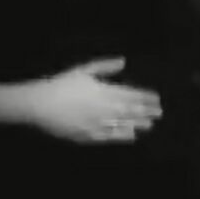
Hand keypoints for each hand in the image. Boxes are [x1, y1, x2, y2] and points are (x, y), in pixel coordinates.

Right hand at [23, 58, 161, 143]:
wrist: (40, 105)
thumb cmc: (60, 84)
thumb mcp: (82, 70)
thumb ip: (104, 66)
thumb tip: (123, 61)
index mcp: (103, 91)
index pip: (130, 94)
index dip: (145, 97)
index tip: (156, 98)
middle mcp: (103, 108)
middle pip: (130, 110)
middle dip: (146, 111)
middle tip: (159, 112)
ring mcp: (97, 123)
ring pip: (123, 124)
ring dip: (138, 124)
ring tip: (150, 124)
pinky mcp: (89, 136)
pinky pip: (110, 137)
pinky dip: (123, 136)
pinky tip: (132, 135)